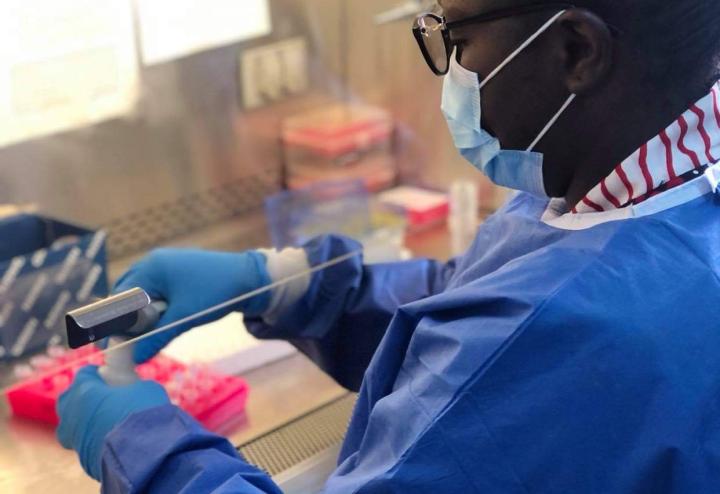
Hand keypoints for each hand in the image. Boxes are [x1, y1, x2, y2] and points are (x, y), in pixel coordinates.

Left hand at [56, 366, 169, 480]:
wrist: (145, 452)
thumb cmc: (144, 412)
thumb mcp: (143, 388)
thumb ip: (130, 386)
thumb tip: (132, 390)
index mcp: (84, 390)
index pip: (84, 374)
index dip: (98, 375)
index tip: (111, 377)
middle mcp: (72, 413)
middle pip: (69, 400)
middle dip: (83, 397)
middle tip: (105, 399)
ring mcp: (75, 439)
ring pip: (73, 426)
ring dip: (87, 422)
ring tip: (110, 422)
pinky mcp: (83, 460)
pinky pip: (85, 444)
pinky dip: (95, 440)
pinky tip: (115, 440)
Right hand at [113, 248, 271, 362]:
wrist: (249, 278)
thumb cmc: (216, 293)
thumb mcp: (184, 317)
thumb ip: (156, 337)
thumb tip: (135, 358)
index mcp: (151, 268)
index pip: (120, 298)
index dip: (116, 323)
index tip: (117, 345)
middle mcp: (153, 262)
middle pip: (127, 294)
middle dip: (127, 319)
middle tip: (131, 342)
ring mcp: (165, 264)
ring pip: (141, 293)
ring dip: (141, 313)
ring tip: (145, 335)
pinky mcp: (176, 270)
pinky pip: (155, 289)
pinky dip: (153, 306)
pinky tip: (160, 322)